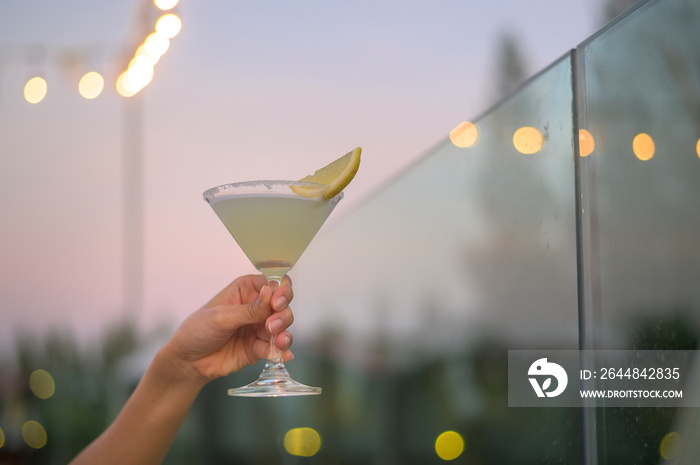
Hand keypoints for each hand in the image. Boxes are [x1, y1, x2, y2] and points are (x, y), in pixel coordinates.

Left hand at [162, 274, 294, 381]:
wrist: (188, 362)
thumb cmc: (198, 331)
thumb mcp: (222, 317)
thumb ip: (249, 309)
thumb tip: (271, 293)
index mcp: (246, 290)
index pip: (273, 283)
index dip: (281, 290)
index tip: (277, 303)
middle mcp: (256, 306)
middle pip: (283, 304)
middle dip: (283, 314)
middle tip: (271, 326)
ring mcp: (259, 327)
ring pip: (283, 326)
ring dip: (284, 333)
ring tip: (279, 342)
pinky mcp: (259, 347)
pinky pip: (276, 347)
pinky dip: (282, 350)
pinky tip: (283, 354)